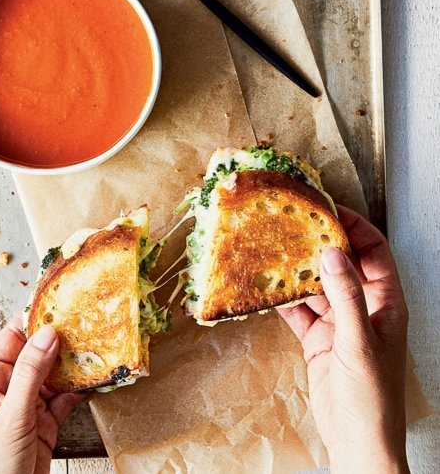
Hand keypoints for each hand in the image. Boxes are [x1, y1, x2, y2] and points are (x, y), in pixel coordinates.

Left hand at [0, 315, 81, 473]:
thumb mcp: (11, 416)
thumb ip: (30, 374)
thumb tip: (47, 335)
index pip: (13, 337)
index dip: (36, 320)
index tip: (61, 304)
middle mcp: (9, 387)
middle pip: (38, 352)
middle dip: (61, 339)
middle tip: (87, 323)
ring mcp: (28, 404)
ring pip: (54, 373)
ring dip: (74, 362)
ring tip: (96, 345)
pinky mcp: (45, 421)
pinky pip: (65, 396)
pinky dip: (80, 387)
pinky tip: (94, 377)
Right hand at [277, 205, 408, 473]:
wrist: (356, 443)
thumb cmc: (371, 397)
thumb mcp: (359, 342)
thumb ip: (346, 296)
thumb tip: (332, 252)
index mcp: (386, 303)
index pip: (375, 252)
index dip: (356, 228)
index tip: (329, 210)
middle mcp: (363, 307)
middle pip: (343, 264)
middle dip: (321, 244)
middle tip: (295, 224)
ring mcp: (339, 323)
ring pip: (317, 286)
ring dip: (298, 270)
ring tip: (275, 249)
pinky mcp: (318, 339)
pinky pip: (299, 311)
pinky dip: (284, 299)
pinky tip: (267, 287)